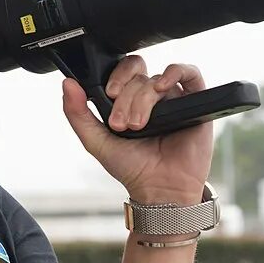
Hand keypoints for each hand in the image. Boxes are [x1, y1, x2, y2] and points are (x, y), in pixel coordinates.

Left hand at [61, 56, 214, 204]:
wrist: (160, 190)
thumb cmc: (132, 168)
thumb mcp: (96, 141)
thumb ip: (78, 114)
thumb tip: (68, 84)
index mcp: (129, 101)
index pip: (122, 72)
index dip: (116, 77)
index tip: (109, 94)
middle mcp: (151, 98)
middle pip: (138, 76)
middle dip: (126, 97)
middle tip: (123, 123)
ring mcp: (173, 99)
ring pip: (156, 80)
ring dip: (143, 99)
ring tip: (139, 125)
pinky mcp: (195, 103)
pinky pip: (190, 74)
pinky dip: (175, 72)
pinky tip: (162, 86)